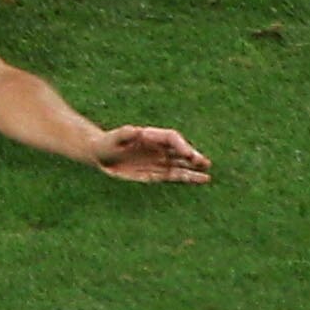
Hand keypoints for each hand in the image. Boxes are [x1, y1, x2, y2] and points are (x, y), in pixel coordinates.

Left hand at [92, 124, 211, 184]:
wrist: (101, 155)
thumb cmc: (106, 144)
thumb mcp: (112, 139)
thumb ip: (124, 134)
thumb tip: (134, 130)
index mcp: (150, 136)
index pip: (171, 138)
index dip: (180, 144)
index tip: (187, 153)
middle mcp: (158, 147)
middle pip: (180, 150)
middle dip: (192, 156)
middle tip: (204, 162)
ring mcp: (160, 160)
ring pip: (181, 164)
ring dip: (194, 168)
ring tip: (208, 172)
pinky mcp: (158, 173)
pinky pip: (176, 175)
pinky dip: (189, 177)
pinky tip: (203, 179)